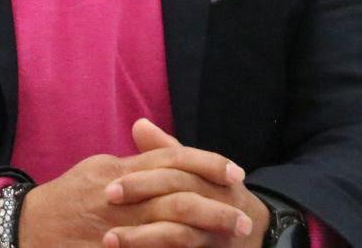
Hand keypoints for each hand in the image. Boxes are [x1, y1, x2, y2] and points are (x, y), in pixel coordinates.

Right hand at [17, 136, 251, 247]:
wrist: (27, 228)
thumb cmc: (65, 198)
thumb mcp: (98, 170)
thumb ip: (133, 164)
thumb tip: (165, 156)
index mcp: (120, 170)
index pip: (171, 159)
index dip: (207, 164)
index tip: (235, 173)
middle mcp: (120, 195)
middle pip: (178, 195)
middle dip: (215, 206)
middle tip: (243, 218)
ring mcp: (116, 228)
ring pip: (170, 229)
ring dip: (204, 235)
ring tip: (231, 240)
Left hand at [99, 118, 269, 247]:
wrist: (254, 239)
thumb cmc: (217, 200)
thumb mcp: (197, 174)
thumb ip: (167, 153)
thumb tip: (139, 124)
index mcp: (212, 182)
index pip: (178, 172)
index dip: (144, 178)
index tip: (110, 184)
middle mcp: (217, 208)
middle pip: (179, 201)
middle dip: (144, 198)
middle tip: (107, 201)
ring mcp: (215, 236)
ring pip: (180, 236)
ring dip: (143, 238)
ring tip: (109, 239)